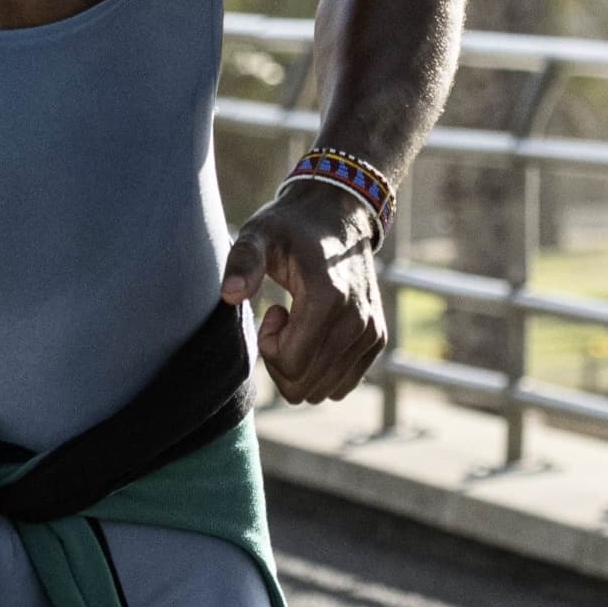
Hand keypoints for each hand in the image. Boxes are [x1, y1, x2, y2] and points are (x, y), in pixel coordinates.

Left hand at [221, 179, 386, 405]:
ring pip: (322, 391)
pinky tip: (317, 333)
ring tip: (300, 323)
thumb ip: (243, 262)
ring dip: (302, 365)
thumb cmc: (290, 227)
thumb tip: (229, 295)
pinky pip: (342, 385)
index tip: (272, 312)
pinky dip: (322, 369)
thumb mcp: (259, 235)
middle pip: (304, 385)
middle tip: (283, 319)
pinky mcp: (377, 339)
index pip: (290, 364)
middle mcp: (358, 320)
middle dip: (282, 360)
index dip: (269, 347)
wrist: (338, 216)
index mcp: (329, 298)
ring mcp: (371, 332)